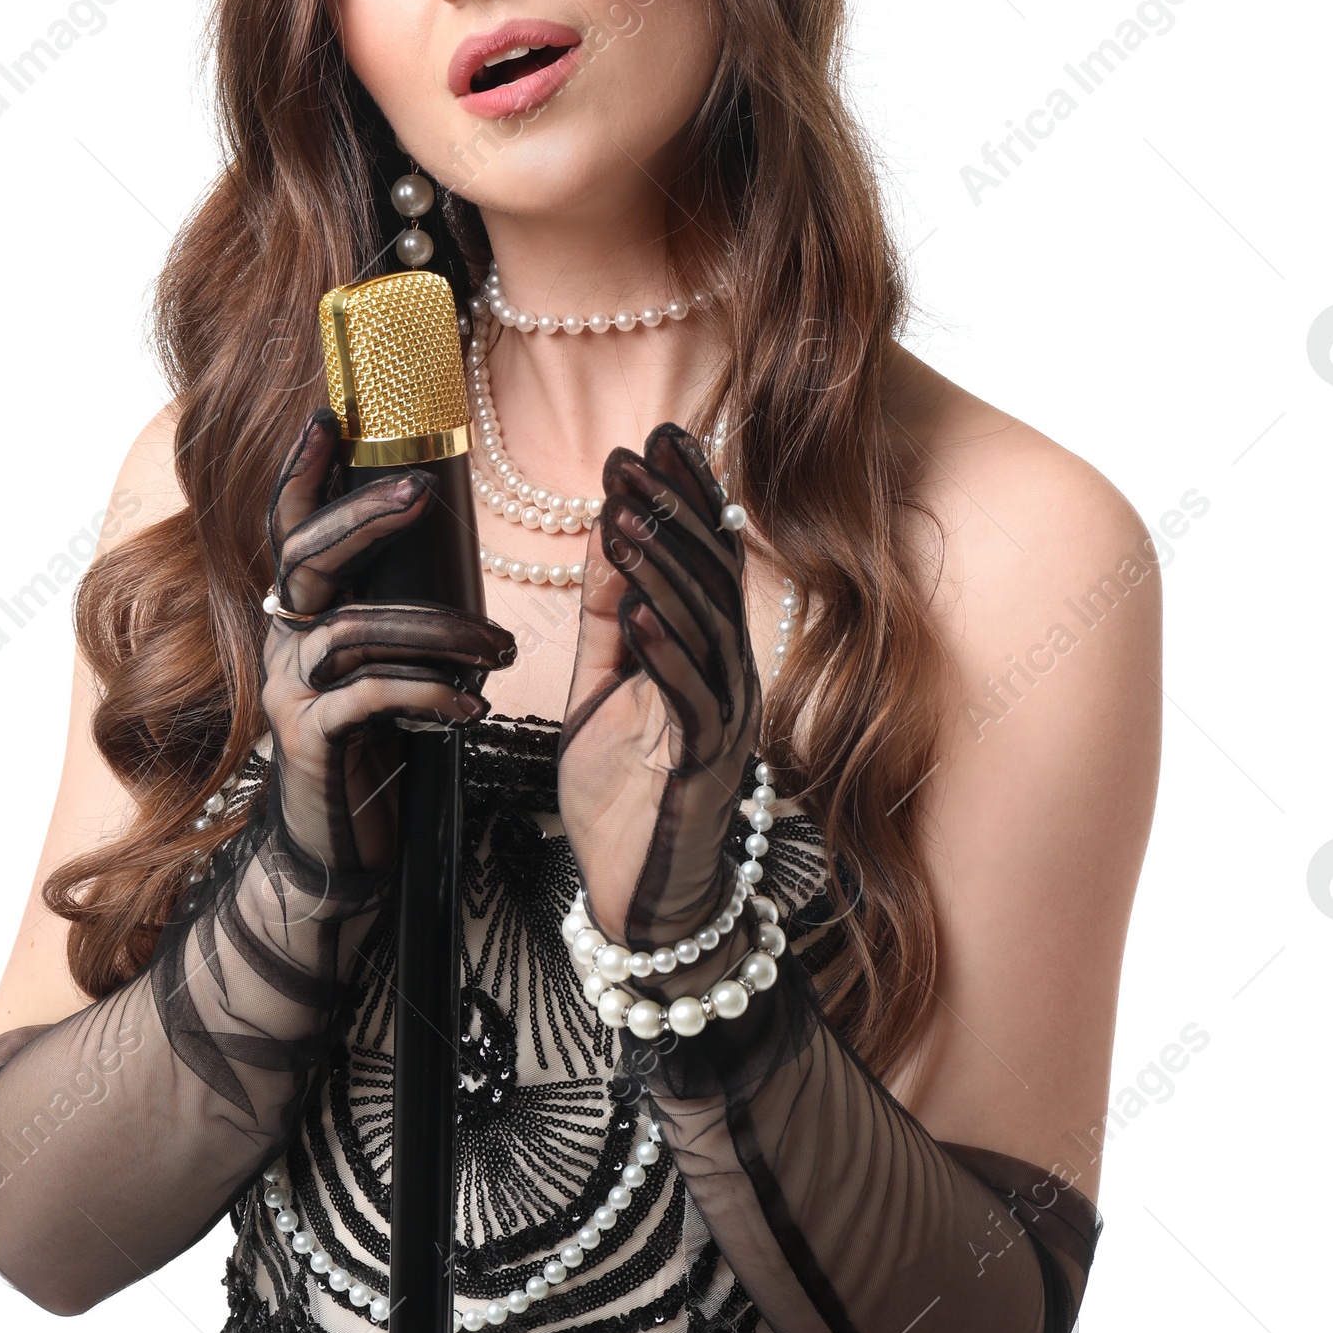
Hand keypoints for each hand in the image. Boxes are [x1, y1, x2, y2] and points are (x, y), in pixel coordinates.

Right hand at [261, 410, 516, 887]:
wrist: (342, 850)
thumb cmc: (379, 749)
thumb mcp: (386, 667)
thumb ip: (398, 610)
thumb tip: (447, 547)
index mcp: (304, 616)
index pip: (291, 527)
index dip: (302, 472)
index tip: (328, 416)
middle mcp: (286, 643)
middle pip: (307, 556)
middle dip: (365, 514)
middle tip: (421, 490)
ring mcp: (292, 692)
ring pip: (356, 628)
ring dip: (439, 630)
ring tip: (500, 651)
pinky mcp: (312, 741)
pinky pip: (368, 696)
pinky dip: (426, 691)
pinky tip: (470, 704)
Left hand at [557, 423, 759, 952]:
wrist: (639, 898)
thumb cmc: (624, 797)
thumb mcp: (603, 689)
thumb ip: (608, 617)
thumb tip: (610, 531)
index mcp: (707, 656)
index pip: (704, 560)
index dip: (687, 495)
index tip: (660, 434)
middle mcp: (729, 679)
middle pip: (712, 581)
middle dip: (676, 512)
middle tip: (639, 454)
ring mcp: (723, 722)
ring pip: (703, 631)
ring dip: (663, 570)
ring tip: (627, 517)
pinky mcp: (703, 767)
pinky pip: (688, 700)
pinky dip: (663, 653)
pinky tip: (637, 612)